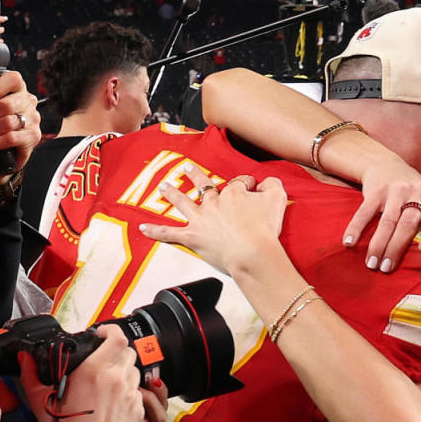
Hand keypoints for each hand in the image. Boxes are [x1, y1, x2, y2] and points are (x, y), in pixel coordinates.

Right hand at [19, 324, 144, 421]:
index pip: (117, 337)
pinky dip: (127, 391)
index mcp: (94, 370)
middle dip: (116, 351)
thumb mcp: (41, 402)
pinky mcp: (137, 408)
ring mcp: (129, 393)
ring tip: (107, 382)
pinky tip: (112, 402)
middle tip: (103, 359)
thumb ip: (31, 375)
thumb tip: (24, 359)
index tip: (102, 333)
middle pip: (127, 351)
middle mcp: (115, 378)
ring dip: (123, 371)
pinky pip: (136, 391)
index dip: (111, 331)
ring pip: (133, 370)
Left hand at [139, 166, 287, 276]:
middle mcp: (213, 202)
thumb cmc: (266, 229)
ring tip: (163, 186)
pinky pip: (169, 233)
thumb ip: (273, 185)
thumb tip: (266, 183)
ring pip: (182, 201)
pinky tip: (143, 228)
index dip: (248, 185)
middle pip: (204, 186)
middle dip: (196, 176)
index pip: (239, 183)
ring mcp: (201, 219)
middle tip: (188, 168)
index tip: (254, 189)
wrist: (253, 253)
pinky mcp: (192, 237)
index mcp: (233, 193)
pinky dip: (155, 232)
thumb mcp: (277, 199)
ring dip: (172, 193)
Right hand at [347, 160, 420, 272]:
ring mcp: (395, 190)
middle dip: (396, 247)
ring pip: (387, 221)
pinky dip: (356, 227)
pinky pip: (365, 212)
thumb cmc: (417, 190)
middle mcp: (417, 192)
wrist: (387, 164)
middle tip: (387, 269)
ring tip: (372, 264)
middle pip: (407, 224)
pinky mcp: (376, 190)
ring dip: (377, 244)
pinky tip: (349, 243)